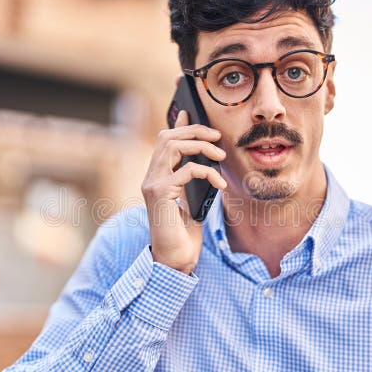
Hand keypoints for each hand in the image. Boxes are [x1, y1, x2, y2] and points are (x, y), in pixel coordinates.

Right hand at [140, 110, 226, 273]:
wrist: (176, 259)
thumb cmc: (185, 233)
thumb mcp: (193, 199)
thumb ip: (194, 179)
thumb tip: (206, 158)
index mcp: (157, 176)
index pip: (165, 140)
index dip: (179, 124)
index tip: (192, 113)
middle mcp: (150, 177)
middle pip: (168, 137)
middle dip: (195, 131)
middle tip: (218, 138)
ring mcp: (152, 184)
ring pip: (174, 147)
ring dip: (201, 146)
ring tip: (220, 156)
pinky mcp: (160, 194)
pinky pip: (187, 170)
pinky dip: (208, 172)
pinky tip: (220, 184)